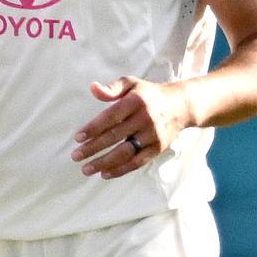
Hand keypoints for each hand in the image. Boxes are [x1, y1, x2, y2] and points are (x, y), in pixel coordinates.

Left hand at [70, 76, 190, 179]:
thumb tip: (93, 88)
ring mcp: (152, 135)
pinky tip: (105, 173)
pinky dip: (121, 170)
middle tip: (76, 156)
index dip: (93, 128)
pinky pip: (138, 162)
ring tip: (87, 169)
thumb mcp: (131, 83)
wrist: (181, 106)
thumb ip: (112, 88)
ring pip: (125, 152)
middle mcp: (145, 119)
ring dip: (104, 163)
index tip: (78, 138)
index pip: (110, 117)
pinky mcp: (158, 148)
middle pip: (115, 136)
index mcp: (135, 102)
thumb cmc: (149, 94)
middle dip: (93, 148)